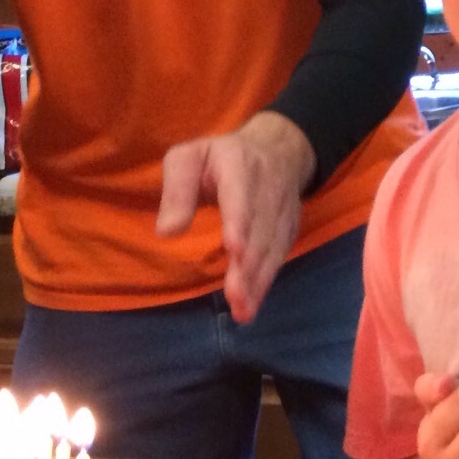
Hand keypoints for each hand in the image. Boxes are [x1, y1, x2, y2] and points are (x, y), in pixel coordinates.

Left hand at [156, 111, 313, 322]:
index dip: (240, 221)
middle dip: (248, 266)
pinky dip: (266, 281)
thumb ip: (177, 190)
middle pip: (259, 229)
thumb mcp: (188, 158)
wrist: (278, 148)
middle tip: (235, 297)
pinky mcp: (289, 227)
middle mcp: (268, 186)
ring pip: (272, 247)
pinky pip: (279, 255)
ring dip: (258, 280)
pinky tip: (252, 304)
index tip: (234, 250)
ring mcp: (283, 208)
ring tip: (242, 310)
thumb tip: (168, 232)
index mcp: (239, 163)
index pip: (241, 195)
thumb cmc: (219, 158)